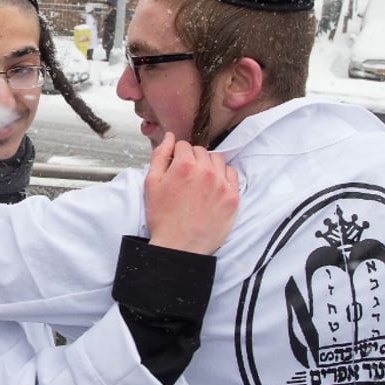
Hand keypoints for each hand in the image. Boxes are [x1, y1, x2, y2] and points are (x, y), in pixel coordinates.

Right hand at [144, 132, 238, 254]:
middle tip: (186, 176)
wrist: (179, 247)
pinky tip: (213, 187)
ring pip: (218, 160)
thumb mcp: (151, 183)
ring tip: (200, 181)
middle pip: (201, 151)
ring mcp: (222, 185)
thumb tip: (169, 137)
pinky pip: (232, 174)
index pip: (184, 145)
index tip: (176, 166)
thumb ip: (160, 155)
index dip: (177, 155)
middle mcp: (206, 171)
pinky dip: (223, 176)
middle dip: (193, 159)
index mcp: (184, 165)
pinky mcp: (233, 197)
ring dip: (209, 165)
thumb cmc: (163, 218)